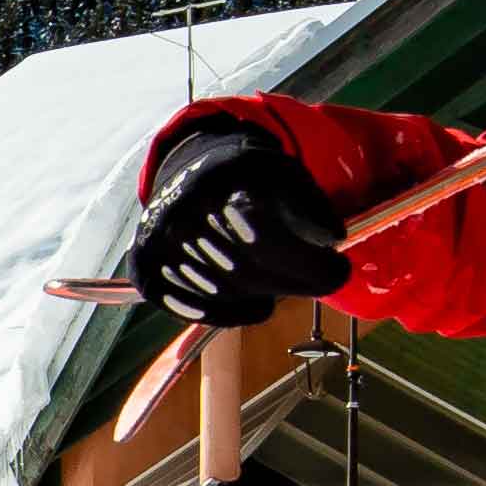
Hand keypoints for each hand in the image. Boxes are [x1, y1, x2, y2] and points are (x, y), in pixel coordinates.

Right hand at [122, 118, 349, 325]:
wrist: (190, 170)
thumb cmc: (247, 177)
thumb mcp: (284, 173)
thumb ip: (310, 203)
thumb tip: (333, 239)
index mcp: (217, 181)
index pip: (267, 239)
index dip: (309, 264)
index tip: (339, 270)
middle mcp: (181, 211)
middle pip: (246, 269)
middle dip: (296, 281)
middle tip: (323, 280)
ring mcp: (158, 242)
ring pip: (223, 291)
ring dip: (267, 296)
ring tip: (289, 285)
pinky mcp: (145, 268)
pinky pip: (193, 308)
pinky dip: (233, 315)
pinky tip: (259, 305)